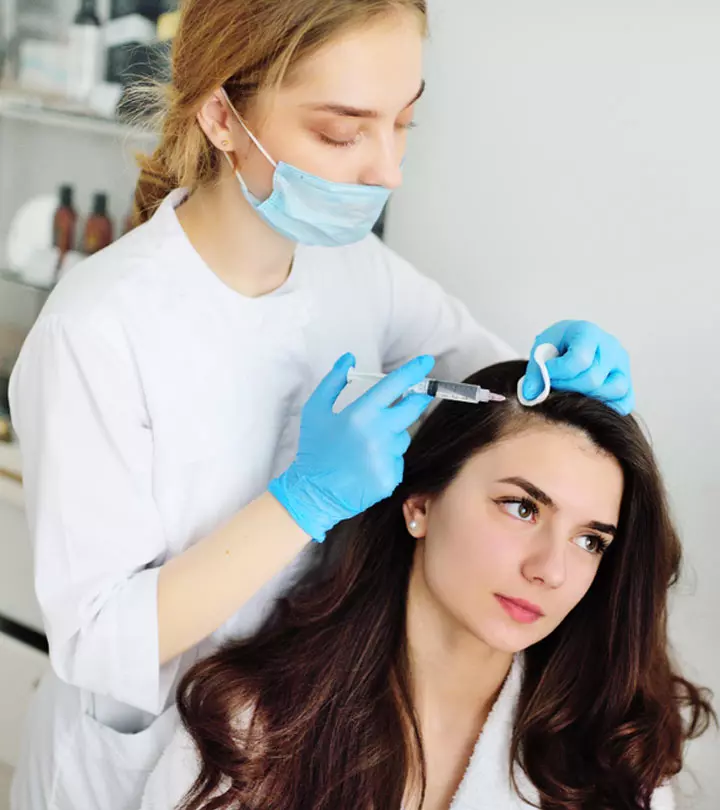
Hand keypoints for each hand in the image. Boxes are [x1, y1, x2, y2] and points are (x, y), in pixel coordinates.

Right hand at [269, 353, 434, 539]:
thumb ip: (333, 381)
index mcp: (360, 414)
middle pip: (412, 408)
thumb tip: (349, 359)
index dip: (414, 371)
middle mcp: (378, 434)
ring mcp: (386, 457)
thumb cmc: (313, 449)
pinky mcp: (390, 478)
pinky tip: (367, 465)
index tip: (426, 361)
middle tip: (414, 396)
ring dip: (392, 435)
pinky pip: (397, 460)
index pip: (395, 385)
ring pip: (403, 436)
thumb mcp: (315, 410)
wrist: (313, 492)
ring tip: (366, 446)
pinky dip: (387, 459)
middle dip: (416, 399)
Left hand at [522, 320, 633, 414]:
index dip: (558, 373)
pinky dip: (610, 407)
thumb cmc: (555, 346)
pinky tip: (590, 404)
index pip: (579, 360)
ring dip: (589, 397)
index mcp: (588, 332)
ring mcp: (621, 364)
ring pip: (615, 390)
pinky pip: (625, 401)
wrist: (568, 345)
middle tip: (554, 385)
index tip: (546, 373)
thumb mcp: (540, 351)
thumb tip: (531, 394)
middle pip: (593, 379)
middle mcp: (610, 346)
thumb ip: (535, 372)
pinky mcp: (626, 380)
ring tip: (571, 392)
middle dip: (568, 387)